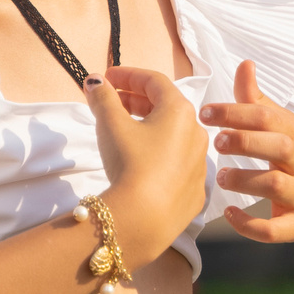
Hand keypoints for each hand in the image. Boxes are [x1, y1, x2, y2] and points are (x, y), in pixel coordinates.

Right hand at [90, 64, 207, 256]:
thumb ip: (103, 98)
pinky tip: (141, 162)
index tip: (106, 78)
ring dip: (149, 128)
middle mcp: (197, 133)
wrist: (145, 218)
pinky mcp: (195, 190)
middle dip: (136, 100)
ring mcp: (199, 163)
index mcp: (180, 111)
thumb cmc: (130, 162)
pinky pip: (176, 164)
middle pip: (166, 107)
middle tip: (111, 101)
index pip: (154, 81)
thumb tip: (94, 81)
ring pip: (173, 136)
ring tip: (124, 130)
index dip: (128, 75)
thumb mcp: (111, 124)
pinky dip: (159, 156)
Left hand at [202, 60, 293, 242]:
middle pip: (278, 147)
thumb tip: (244, 64)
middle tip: (217, 142)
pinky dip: (250, 225)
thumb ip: (261, 100)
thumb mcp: (292, 126)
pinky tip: (230, 215)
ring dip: (244, 180)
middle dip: (245, 142)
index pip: (269, 117)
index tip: (206, 112)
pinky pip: (277, 230)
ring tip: (222, 177)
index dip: (236, 112)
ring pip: (275, 186)